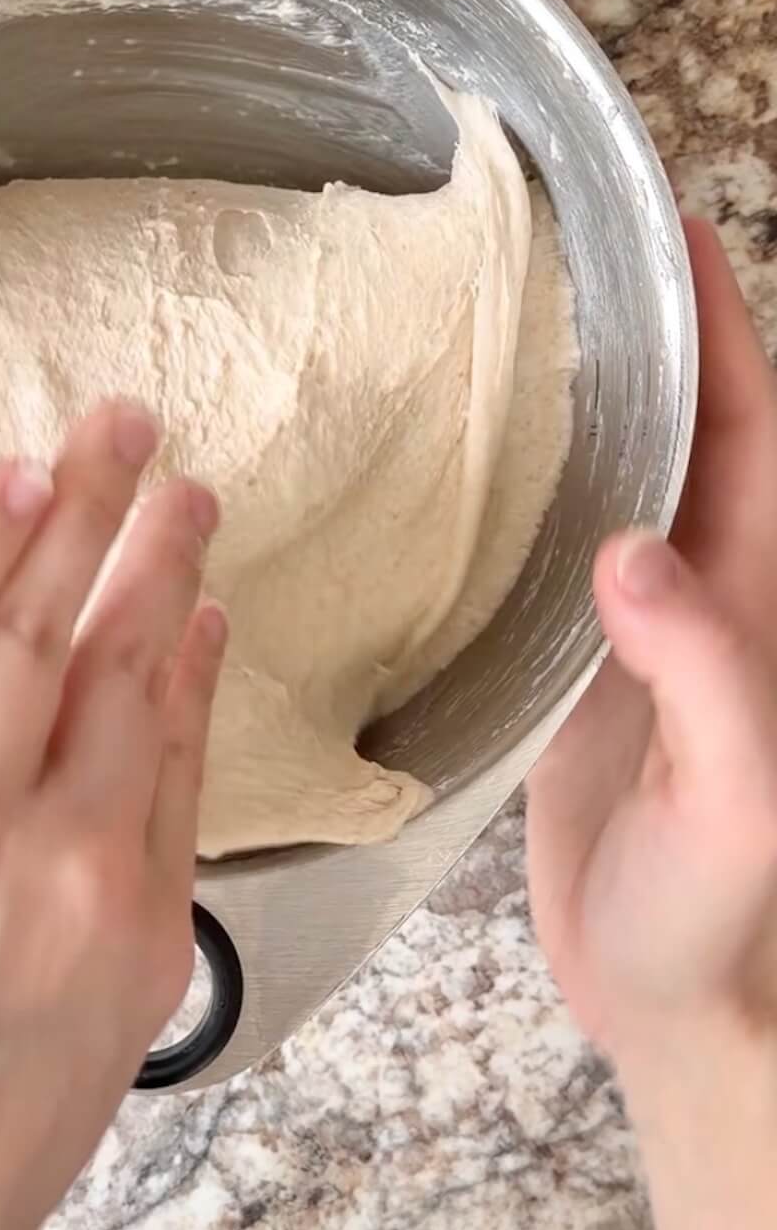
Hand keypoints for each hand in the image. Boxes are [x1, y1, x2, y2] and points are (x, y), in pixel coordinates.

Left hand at [0, 402, 225, 1229]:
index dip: (187, 658)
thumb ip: (125, 913)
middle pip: (123, 668)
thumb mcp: (80, 1058)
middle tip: (183, 476)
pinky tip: (12, 486)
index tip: (199, 598)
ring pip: (34, 635)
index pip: (170, 750)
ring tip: (114, 436)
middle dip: (157, 555)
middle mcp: (59, 863)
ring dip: (82, 520)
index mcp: (127, 932)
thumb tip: (145, 790)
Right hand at [528, 220, 776, 1228]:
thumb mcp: (741, 797)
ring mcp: (637, 627)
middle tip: (577, 254)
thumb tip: (630, 548)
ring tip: (519, 324)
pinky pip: (559, 548)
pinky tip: (479, 458)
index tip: (678, 235)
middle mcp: (705, 592)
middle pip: (690, 435)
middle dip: (656, 337)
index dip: (725, 330)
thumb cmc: (717, 908)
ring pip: (624, 480)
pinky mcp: (578, 665)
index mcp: (757, 601)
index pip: (750, 433)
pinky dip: (534, 487)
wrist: (671, 994)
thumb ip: (706, 671)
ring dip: (593, 399)